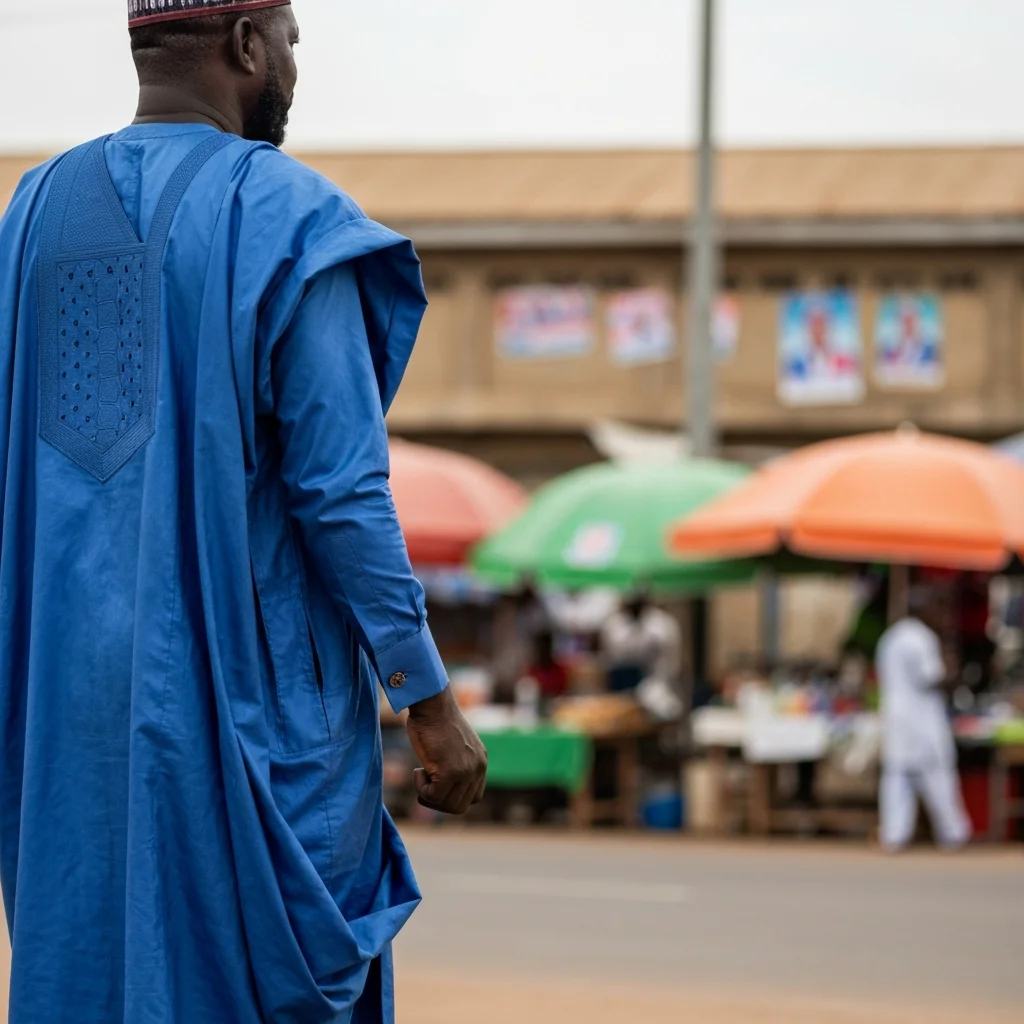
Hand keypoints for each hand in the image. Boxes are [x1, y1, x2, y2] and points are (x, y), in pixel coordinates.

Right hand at [406, 686, 487, 814]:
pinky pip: (433, 796)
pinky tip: (417, 770)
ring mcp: (466, 771)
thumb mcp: (454, 744)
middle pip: (461, 806)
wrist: (431, 703)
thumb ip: (456, 763)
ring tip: (421, 774)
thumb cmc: (435, 719)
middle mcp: (478, 768)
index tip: (437, 785)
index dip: (453, 797)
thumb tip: (443, 785)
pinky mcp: (450, 772)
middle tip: (424, 785)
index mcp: (480, 761)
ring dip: (429, 796)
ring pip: (448, 806)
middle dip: (439, 802)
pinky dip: (421, 789)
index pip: (474, 797)